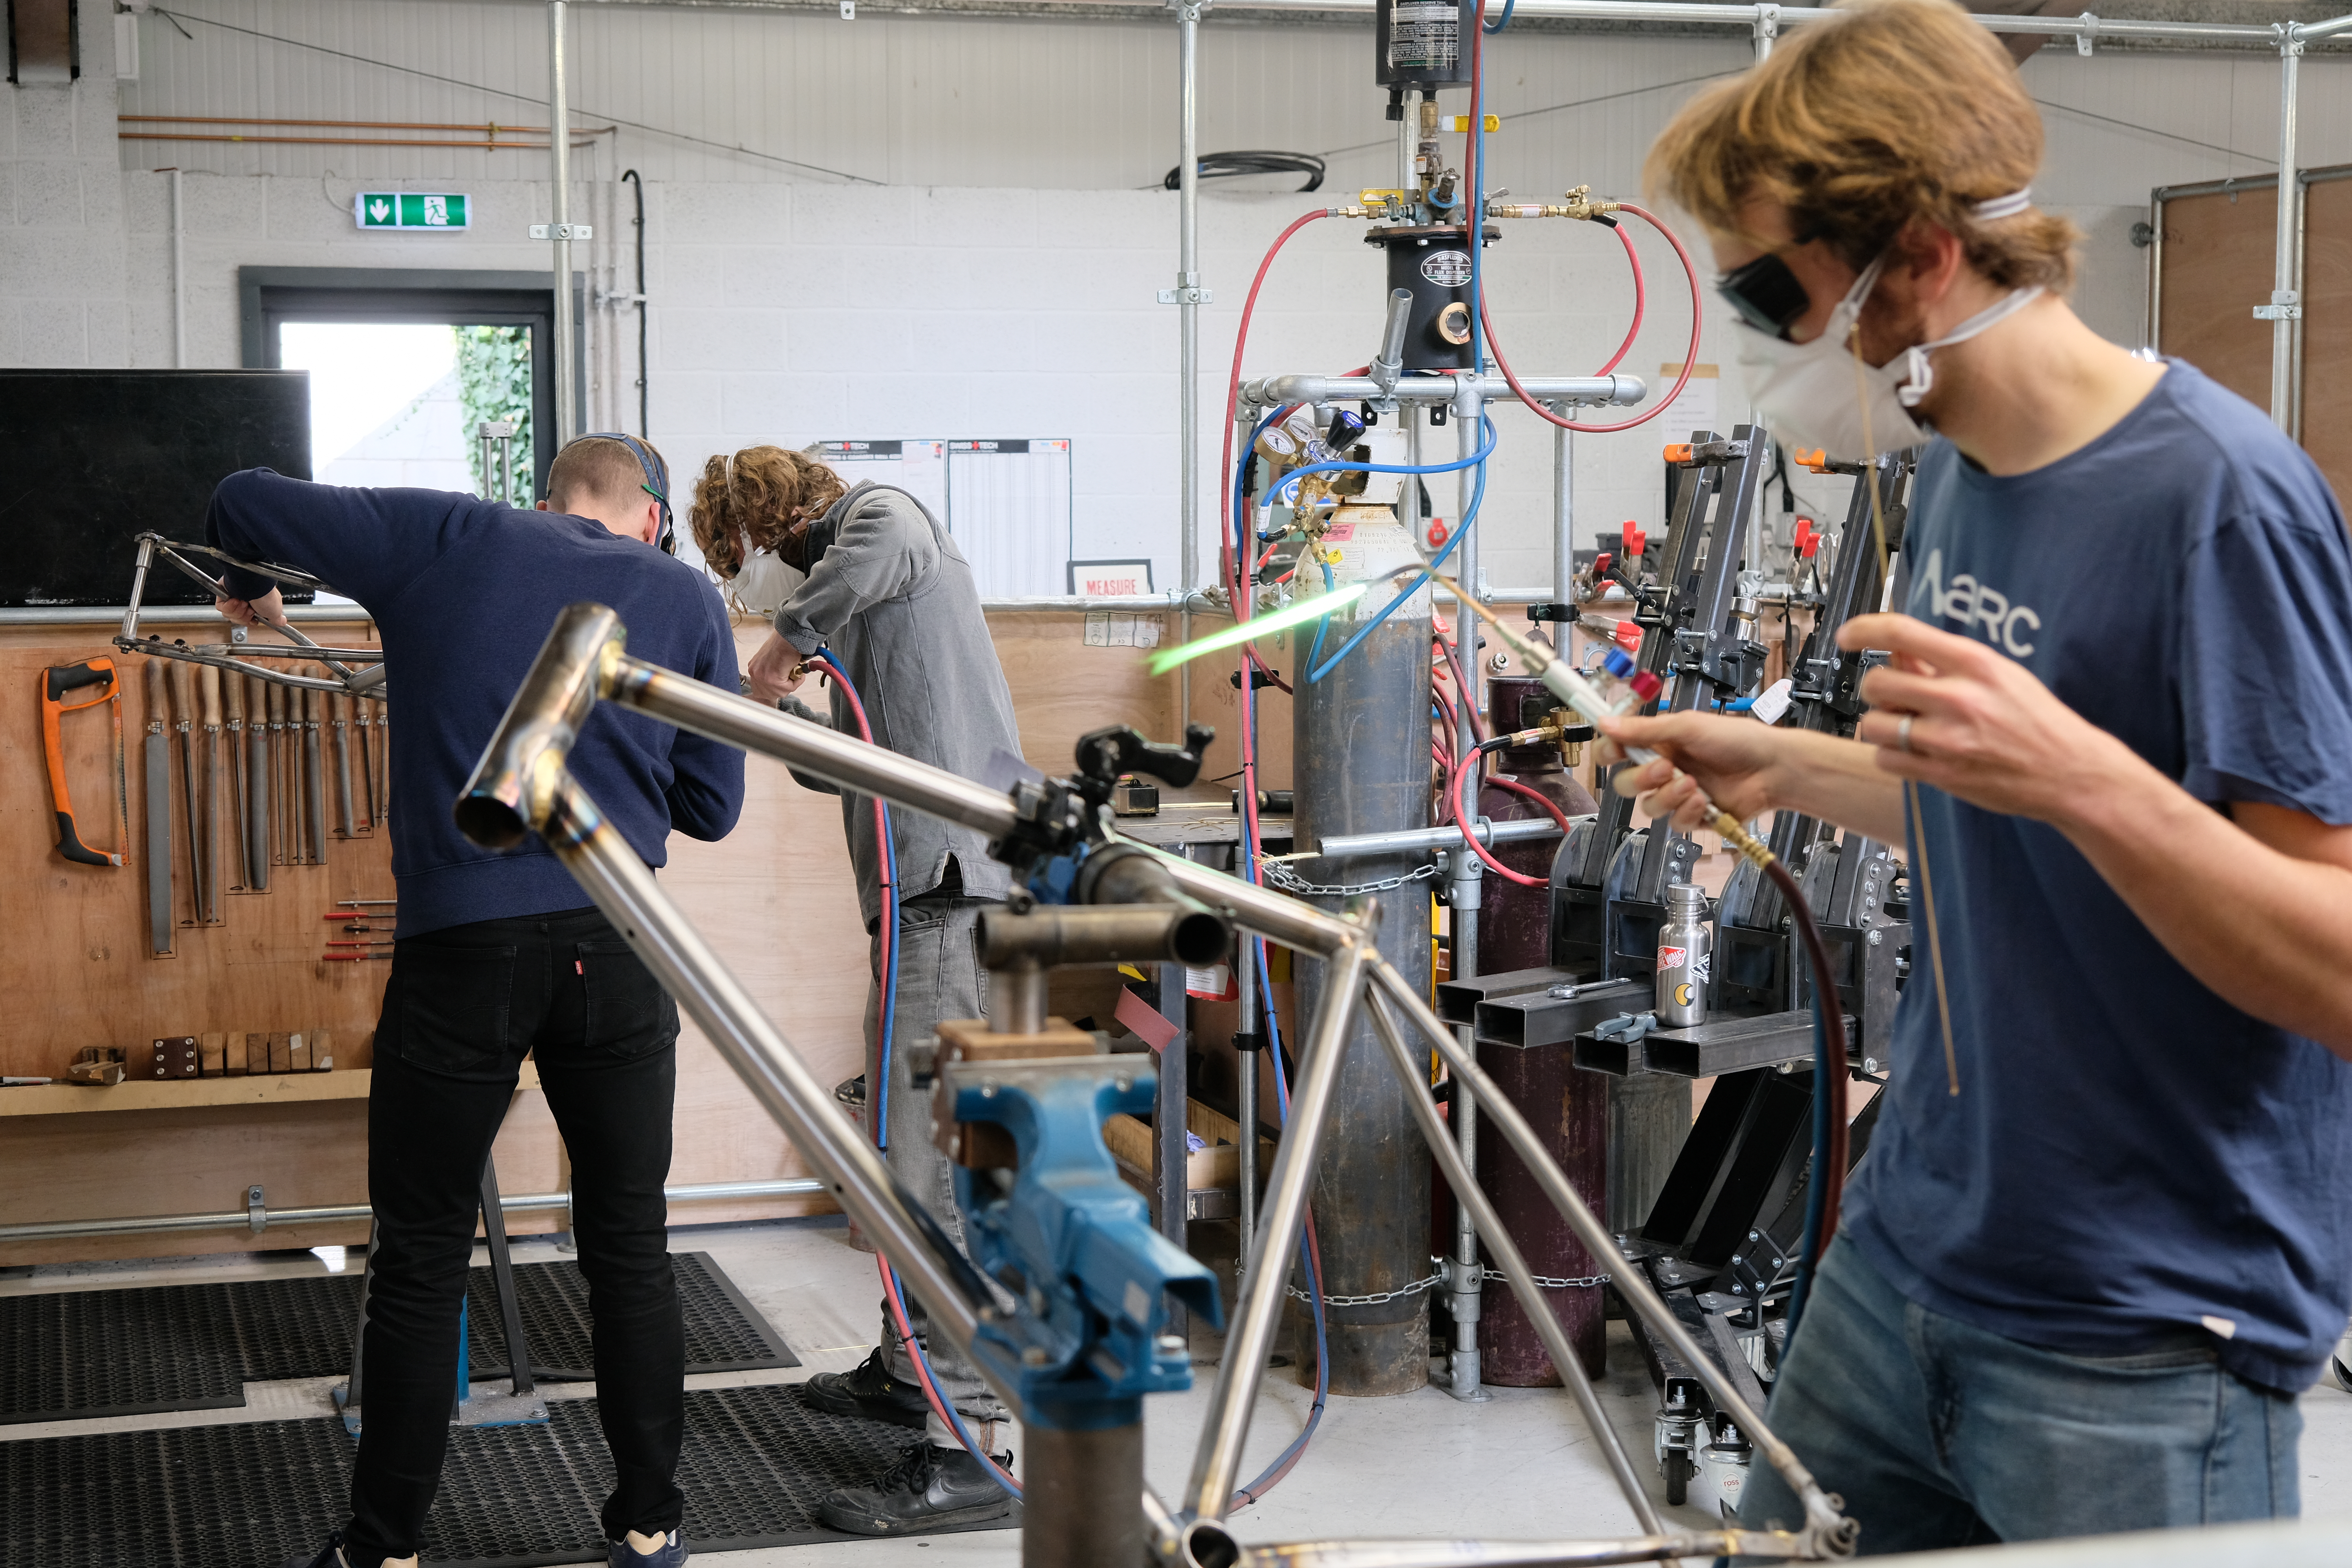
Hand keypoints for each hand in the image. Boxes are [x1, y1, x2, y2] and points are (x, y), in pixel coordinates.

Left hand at [213, 587, 285, 628]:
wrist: (254, 584)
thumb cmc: (266, 595)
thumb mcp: (276, 611)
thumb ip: (277, 619)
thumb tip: (281, 621)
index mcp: (257, 604)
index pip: (249, 619)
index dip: (250, 621)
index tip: (253, 620)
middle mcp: (245, 600)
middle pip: (238, 618)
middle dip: (244, 616)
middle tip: (250, 609)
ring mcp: (233, 596)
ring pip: (229, 614)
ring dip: (237, 611)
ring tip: (244, 602)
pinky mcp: (223, 593)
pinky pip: (221, 608)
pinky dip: (228, 607)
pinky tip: (235, 600)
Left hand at [744, 632, 811, 704]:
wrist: (789, 635)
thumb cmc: (785, 642)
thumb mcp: (774, 659)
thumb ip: (774, 672)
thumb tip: (783, 681)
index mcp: (754, 667)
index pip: (759, 690)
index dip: (773, 690)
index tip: (782, 685)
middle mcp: (755, 672)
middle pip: (770, 695)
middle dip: (783, 688)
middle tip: (790, 675)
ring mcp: (762, 676)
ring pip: (781, 692)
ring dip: (792, 683)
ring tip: (793, 669)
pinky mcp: (772, 679)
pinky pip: (788, 688)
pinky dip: (797, 680)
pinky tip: (795, 668)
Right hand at [1595, 709, 1787, 832]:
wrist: (1772, 769)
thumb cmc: (1737, 740)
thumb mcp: (1687, 727)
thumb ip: (1644, 729)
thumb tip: (1605, 722)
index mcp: (1659, 743)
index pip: (1617, 750)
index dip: (1609, 752)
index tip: (1613, 752)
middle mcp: (1665, 769)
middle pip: (1626, 785)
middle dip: (1640, 780)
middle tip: (1664, 769)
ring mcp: (1679, 794)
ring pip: (1649, 807)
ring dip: (1668, 797)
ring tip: (1693, 785)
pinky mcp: (1694, 815)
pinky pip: (1674, 823)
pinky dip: (1687, 812)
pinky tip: (1704, 801)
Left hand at [1840, 612, 2135, 825]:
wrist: (2070, 772)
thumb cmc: (2037, 720)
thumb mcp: (1998, 675)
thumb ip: (1943, 663)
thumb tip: (1897, 649)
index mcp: (1975, 664)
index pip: (1903, 632)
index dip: (1864, 629)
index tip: (1847, 635)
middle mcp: (1959, 698)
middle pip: (1876, 683)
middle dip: (1877, 689)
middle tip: (1893, 697)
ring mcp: (1948, 739)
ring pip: (1874, 724)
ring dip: (1882, 725)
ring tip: (1909, 727)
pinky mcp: (1942, 774)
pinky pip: (1886, 758)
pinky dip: (1892, 755)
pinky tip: (1915, 751)